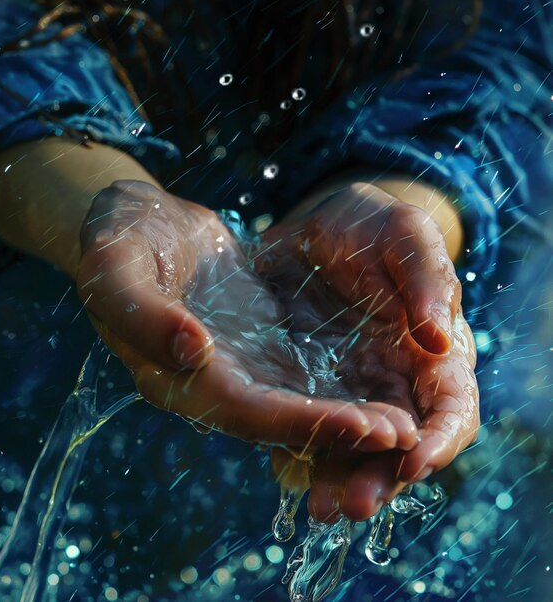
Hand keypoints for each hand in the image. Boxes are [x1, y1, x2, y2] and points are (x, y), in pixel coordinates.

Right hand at [75, 180, 418, 451]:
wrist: (138, 223)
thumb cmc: (117, 240)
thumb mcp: (115, 267)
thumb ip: (144, 313)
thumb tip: (194, 354)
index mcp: (170, 376)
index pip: (241, 410)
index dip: (300, 422)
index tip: (361, 426)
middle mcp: (207, 383)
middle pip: (278, 419)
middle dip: (338, 430)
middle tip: (402, 437)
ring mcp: (234, 366)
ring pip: (296, 403)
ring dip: (346, 417)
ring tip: (406, 424)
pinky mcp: (255, 345)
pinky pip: (300, 373)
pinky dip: (337, 385)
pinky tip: (379, 388)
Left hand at [260, 182, 478, 520]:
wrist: (319, 226)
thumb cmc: (372, 226)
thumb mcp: (403, 235)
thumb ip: (425, 279)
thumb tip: (441, 339)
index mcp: (430, 353)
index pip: (449, 410)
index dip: (439, 441)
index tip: (414, 461)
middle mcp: (392, 381)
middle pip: (398, 445)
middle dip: (380, 479)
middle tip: (352, 505)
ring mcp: (348, 388)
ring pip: (352, 448)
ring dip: (338, 480)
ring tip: (318, 508)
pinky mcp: (306, 386)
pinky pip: (307, 426)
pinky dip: (300, 452)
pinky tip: (283, 471)